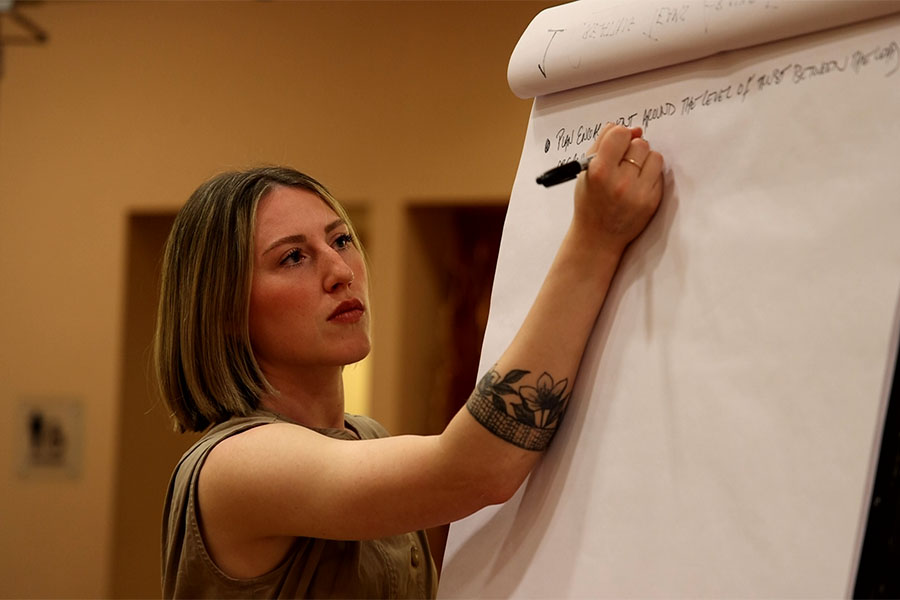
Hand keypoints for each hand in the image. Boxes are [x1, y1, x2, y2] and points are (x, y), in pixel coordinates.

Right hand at [573, 124, 663, 251]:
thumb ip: (604, 143)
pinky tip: (638, 184)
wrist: (598, 236)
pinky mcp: (652, 201)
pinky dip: (650, 175)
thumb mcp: (585, 170)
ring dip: (645, 160)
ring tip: (632, 172)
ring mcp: (639, 193)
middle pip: (640, 143)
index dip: (619, 136)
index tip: (616, 145)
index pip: (620, 133)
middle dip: (632, 149)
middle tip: (623, 163)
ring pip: (654, 156)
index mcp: (599, 171)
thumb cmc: (590, 201)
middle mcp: (620, 182)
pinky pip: (660, 173)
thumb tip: (634, 129)